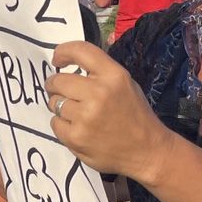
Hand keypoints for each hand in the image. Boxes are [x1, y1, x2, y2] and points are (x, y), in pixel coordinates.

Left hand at [47, 41, 169, 178]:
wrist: (147, 151)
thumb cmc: (135, 115)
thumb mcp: (125, 84)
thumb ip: (100, 73)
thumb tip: (66, 65)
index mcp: (114, 76)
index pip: (80, 51)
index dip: (62, 51)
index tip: (57, 59)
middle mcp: (99, 93)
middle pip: (58, 80)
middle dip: (55, 85)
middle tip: (61, 91)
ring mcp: (85, 117)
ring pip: (54, 102)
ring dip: (59, 106)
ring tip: (75, 113)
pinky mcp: (76, 137)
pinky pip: (55, 123)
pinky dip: (62, 125)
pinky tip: (78, 128)